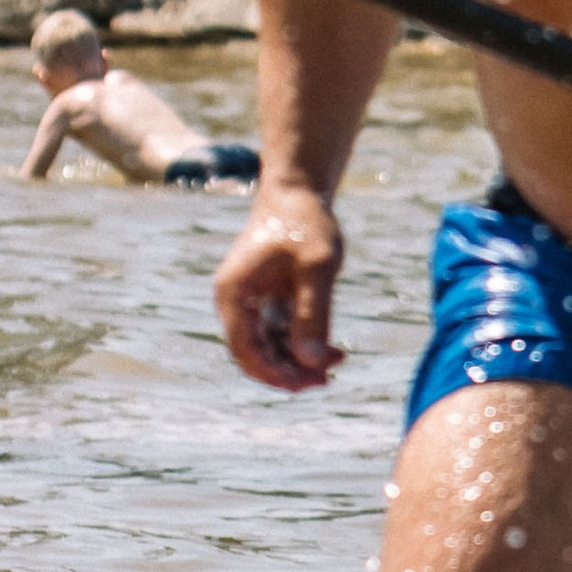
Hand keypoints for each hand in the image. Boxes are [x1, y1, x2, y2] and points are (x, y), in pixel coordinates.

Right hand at [215, 185, 344, 391]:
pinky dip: (302, 346)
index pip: (244, 351)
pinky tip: (333, 350)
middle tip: (327, 379)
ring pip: (269, 348)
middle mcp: (235, 302)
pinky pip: (280, 335)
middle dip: (289, 373)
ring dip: (299, 362)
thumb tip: (311, 362)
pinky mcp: (266, 300)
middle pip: (254, 355)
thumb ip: (313, 314)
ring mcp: (250, 302)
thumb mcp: (317, 267)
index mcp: (234, 294)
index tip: (308, 381)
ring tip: (337, 361)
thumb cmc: (306, 221)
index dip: (274, 374)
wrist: (300, 190)